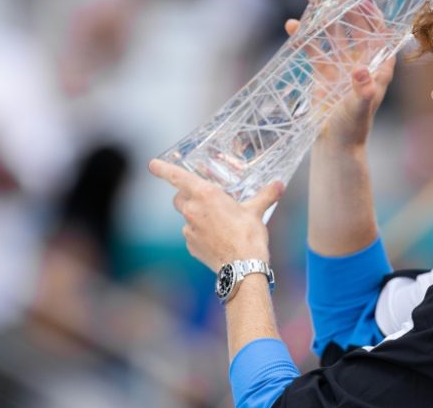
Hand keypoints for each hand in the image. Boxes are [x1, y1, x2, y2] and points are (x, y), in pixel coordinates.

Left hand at [148, 159, 284, 271]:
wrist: (242, 267)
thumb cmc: (248, 235)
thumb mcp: (257, 211)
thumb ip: (266, 195)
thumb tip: (279, 185)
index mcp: (206, 195)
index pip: (178, 177)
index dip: (164, 169)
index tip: (153, 164)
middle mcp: (193, 210)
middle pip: (179, 198)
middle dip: (186, 196)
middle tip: (204, 198)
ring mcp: (190, 230)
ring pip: (187, 218)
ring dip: (198, 217)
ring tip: (219, 223)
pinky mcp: (191, 246)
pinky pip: (192, 235)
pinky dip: (201, 234)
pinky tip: (217, 238)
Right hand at [285, 0, 395, 149]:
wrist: (335, 145)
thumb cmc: (353, 129)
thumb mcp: (359, 108)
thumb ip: (362, 90)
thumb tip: (359, 71)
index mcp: (378, 67)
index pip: (380, 32)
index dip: (371, 13)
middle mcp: (362, 62)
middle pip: (354, 26)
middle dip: (344, 6)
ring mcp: (342, 66)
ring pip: (333, 34)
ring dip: (323, 16)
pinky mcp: (323, 73)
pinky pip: (314, 49)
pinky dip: (304, 38)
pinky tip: (293, 27)